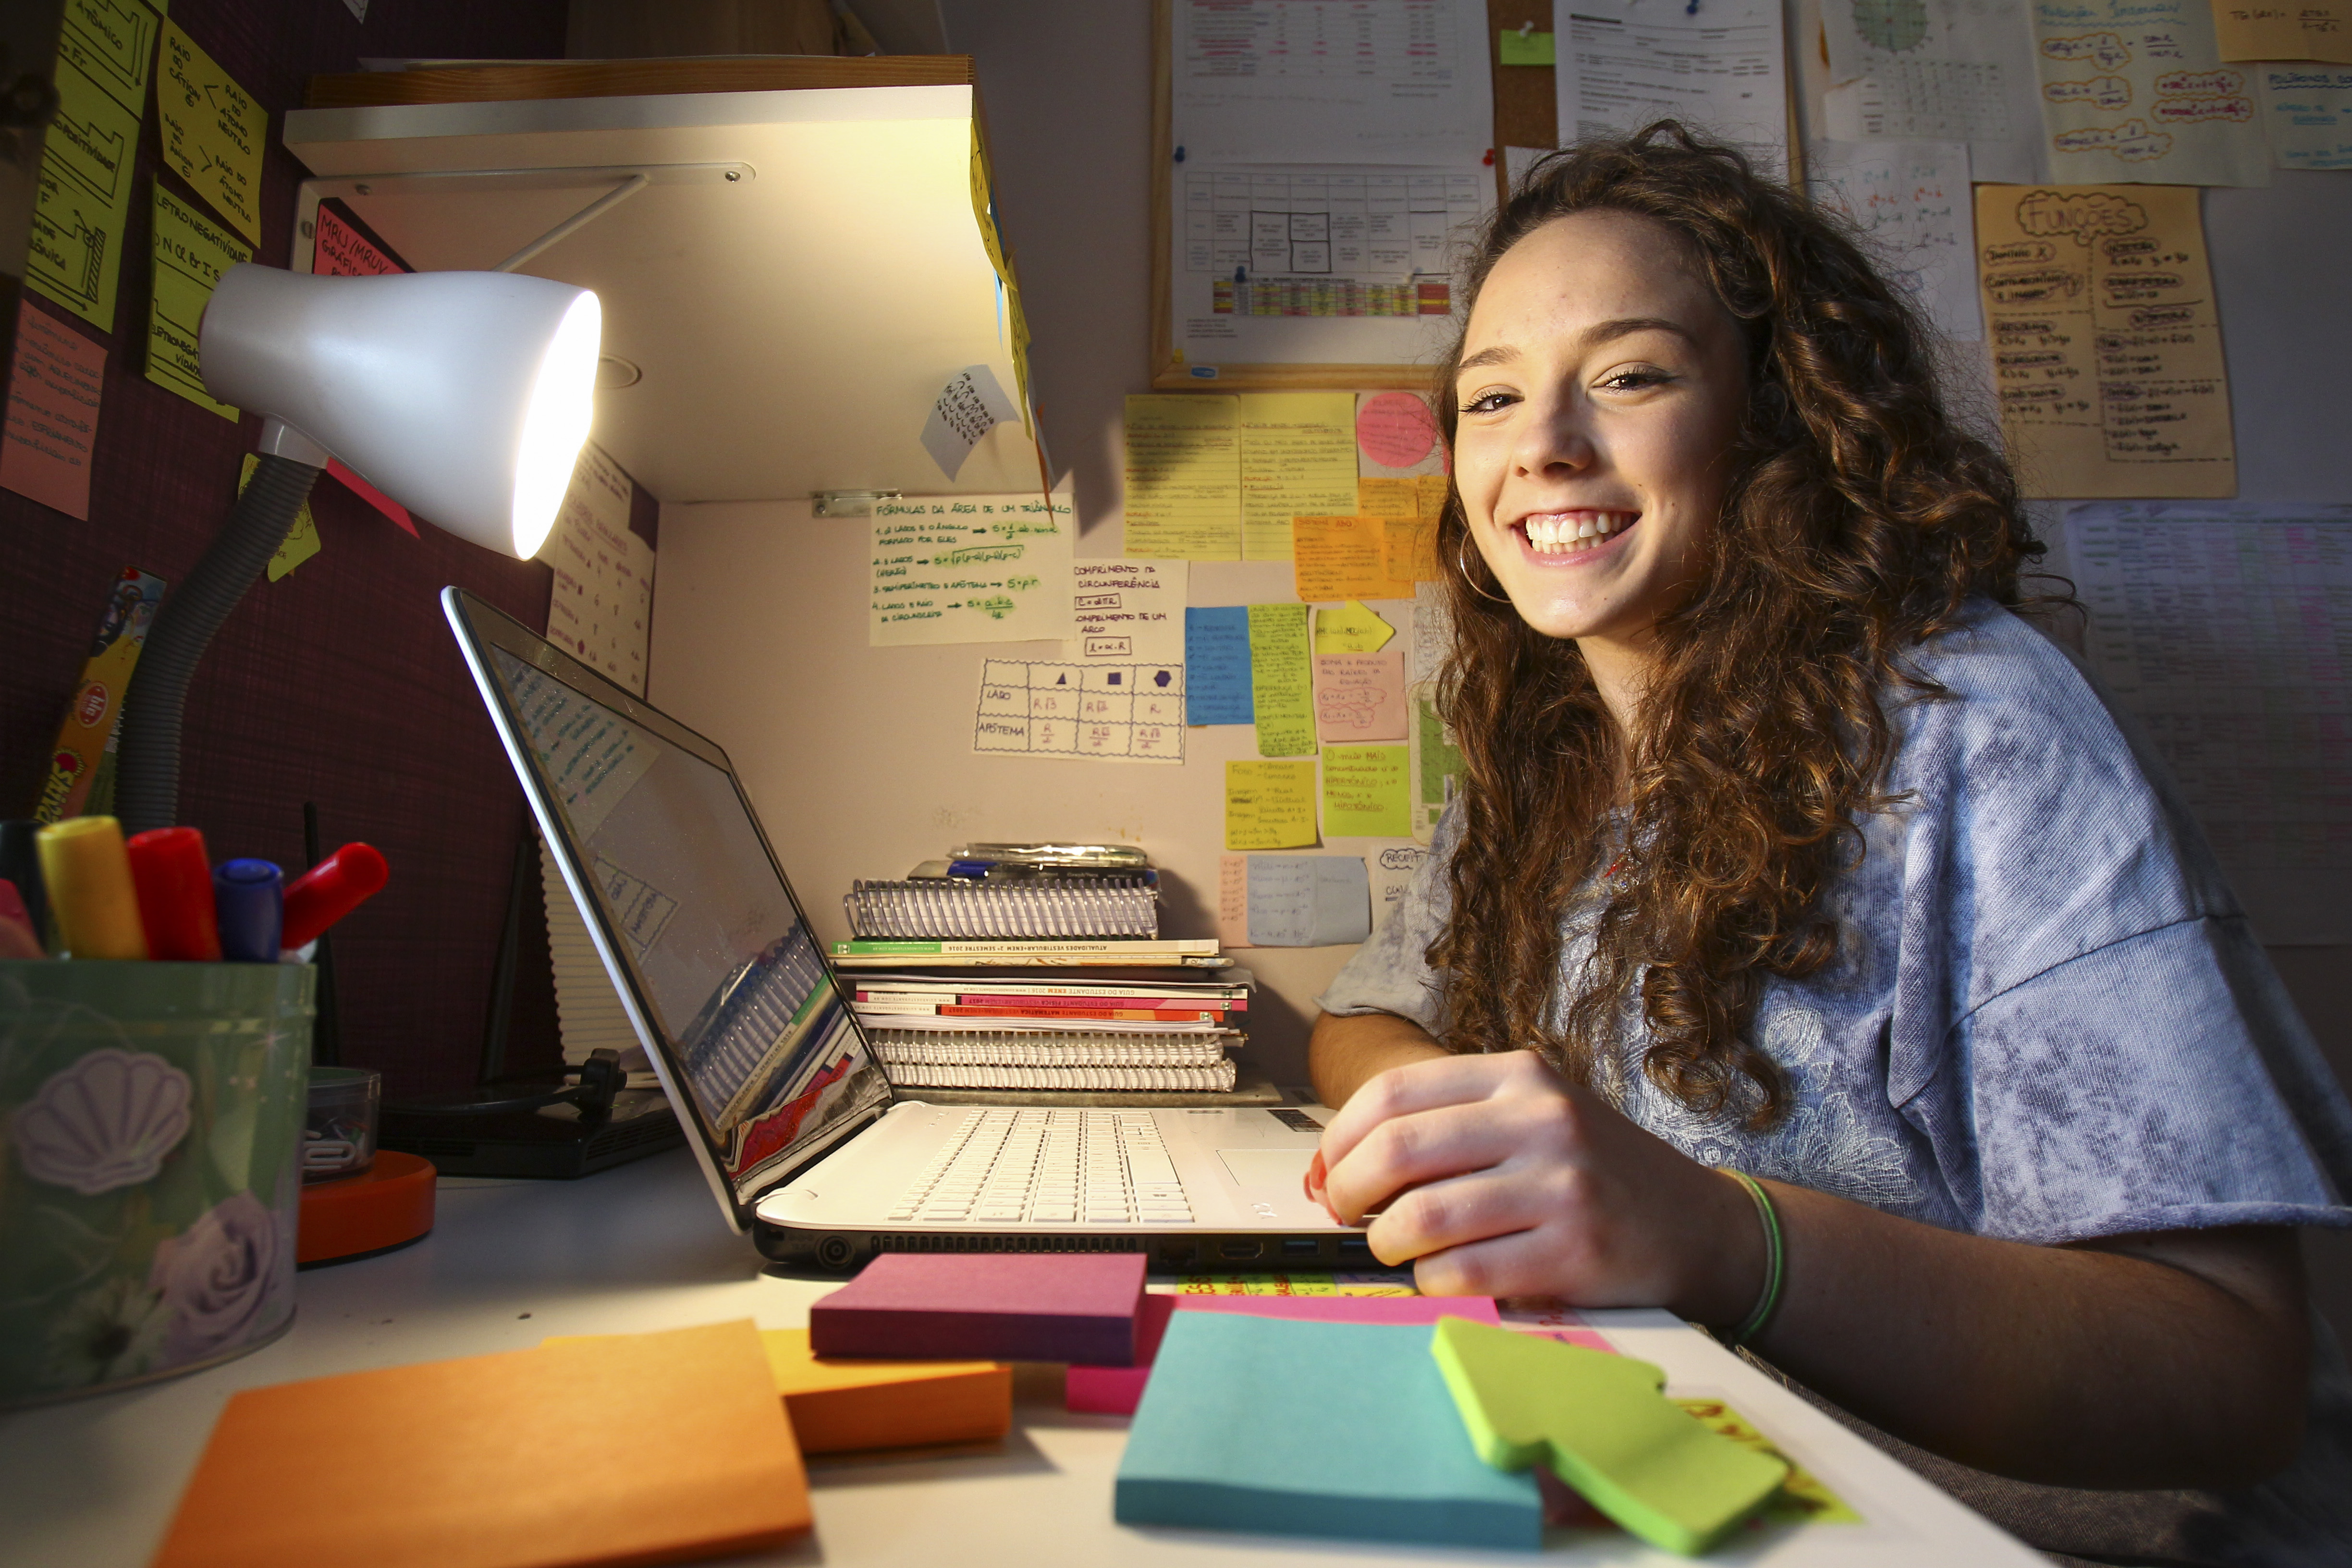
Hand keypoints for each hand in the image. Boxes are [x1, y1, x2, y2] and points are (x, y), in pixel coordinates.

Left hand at [1307, 1050, 1762, 1319]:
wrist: (1700, 1224)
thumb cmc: (1598, 1173)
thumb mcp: (1533, 1117)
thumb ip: (1448, 1127)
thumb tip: (1333, 1166)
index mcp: (1520, 1076)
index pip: (1392, 1093)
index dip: (1339, 1138)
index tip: (1328, 1171)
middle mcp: (1541, 1120)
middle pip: (1396, 1151)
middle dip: (1348, 1192)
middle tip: (1346, 1216)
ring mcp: (1560, 1185)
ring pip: (1420, 1218)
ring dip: (1386, 1245)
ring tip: (1394, 1250)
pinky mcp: (1573, 1251)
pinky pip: (1462, 1273)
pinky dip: (1431, 1283)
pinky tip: (1441, 1277)